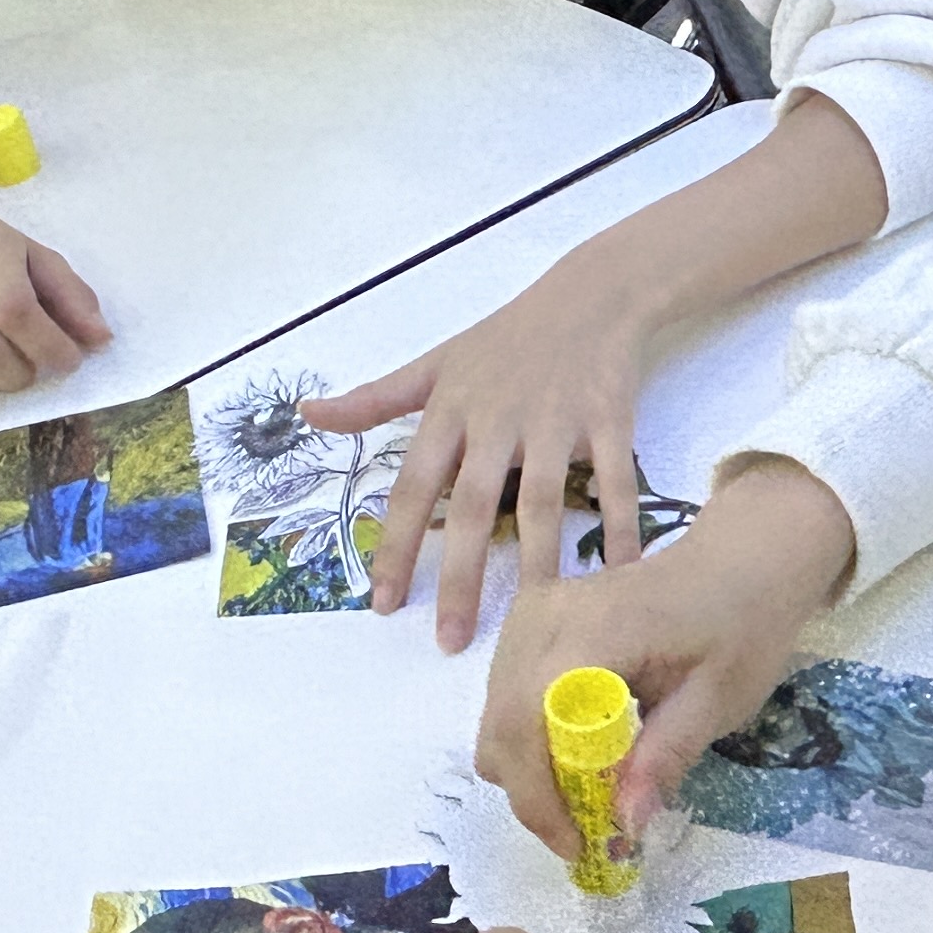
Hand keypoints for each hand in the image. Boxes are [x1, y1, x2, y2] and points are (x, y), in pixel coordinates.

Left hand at [308, 251, 664, 651]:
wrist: (590, 294)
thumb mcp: (435, 363)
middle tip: (450, 638)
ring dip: (539, 561)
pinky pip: (615, 482)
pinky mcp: (608, 419)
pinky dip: (622, 528)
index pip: (413, 488)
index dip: (395, 547)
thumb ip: (375, 400)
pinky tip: (624, 575)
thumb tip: (309, 413)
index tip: (381, 604)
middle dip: (459, 575)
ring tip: (536, 618)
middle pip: (472, 506)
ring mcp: (555, 421)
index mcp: (450, 411)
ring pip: (542, 501)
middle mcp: (498, 420)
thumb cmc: (506, 336)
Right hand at [475, 462, 853, 856]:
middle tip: (584, 831)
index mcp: (595, 630)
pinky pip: (505, 697)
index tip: (576, 845)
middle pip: (499, 727)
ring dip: (530, 769)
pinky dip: (532, 738)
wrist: (739, 563)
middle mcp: (545, 616)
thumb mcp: (719, 699)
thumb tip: (624, 824)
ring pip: (494, 718)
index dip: (539, 796)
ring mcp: (531, 614)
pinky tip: (580, 752)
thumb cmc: (740, 625)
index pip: (529, 721)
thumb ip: (666, 756)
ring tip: (587, 793)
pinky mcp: (530, 621)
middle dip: (533, 793)